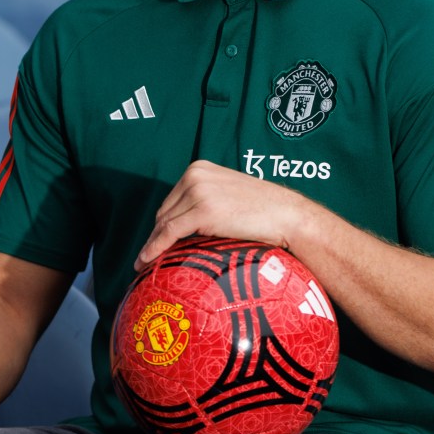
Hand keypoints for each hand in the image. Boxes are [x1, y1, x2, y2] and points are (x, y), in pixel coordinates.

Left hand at [135, 160, 310, 270]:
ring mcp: (198, 192)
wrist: (287, 215)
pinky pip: (170, 233)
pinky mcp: (202, 211)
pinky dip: (154, 248)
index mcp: (199, 169)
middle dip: (158, 236)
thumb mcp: (227, 194)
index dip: (162, 226)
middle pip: (165, 212)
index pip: (171, 201)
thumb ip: (206, 199)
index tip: (155, 243)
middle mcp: (194, 176)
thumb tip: (186, 225)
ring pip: (164, 224)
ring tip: (146, 265)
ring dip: (154, 245)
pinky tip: (145, 262)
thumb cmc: (263, 210)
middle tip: (150, 259)